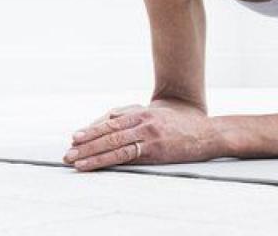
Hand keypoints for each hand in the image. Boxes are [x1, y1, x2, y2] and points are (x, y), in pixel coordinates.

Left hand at [62, 105, 220, 170]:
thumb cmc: (182, 126)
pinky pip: (126, 155)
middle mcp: (143, 121)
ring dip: (91, 153)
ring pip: (113, 143)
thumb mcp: (158, 115)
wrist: (208, 133)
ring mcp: (149, 135)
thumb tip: (109, 122)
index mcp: (142, 112)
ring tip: (75, 160)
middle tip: (68, 152)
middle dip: (86, 142)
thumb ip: (135, 116)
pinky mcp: (155, 150)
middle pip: (108, 131)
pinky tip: (95, 164)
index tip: (75, 137)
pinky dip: (107, 160)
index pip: (110, 120)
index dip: (91, 129)